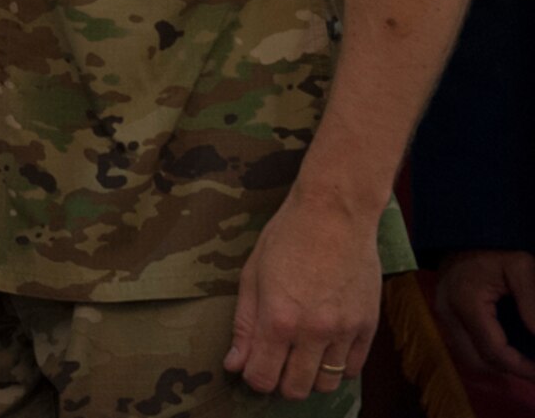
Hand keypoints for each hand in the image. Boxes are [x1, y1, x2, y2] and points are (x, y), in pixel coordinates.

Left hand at [223, 188, 381, 398]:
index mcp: (278, 319)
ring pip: (326, 384)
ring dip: (310, 377)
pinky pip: (352, 368)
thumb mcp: (252, 276)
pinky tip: (324, 348)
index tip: (252, 367)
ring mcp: (344, 331)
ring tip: (301, 355)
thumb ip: (244, 325)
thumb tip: (234, 364)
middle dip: (281, 382)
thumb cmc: (286, 237)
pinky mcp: (368, 326)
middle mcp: (313, 332)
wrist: (334, 214)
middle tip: (276, 363)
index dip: (254, 378)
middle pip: (296, 389)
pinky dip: (336, 366)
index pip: (263, 378)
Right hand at [435, 250, 534, 380]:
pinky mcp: (444, 313)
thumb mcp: (522, 268)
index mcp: (465, 302)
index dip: (520, 367)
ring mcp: (443, 314)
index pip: (492, 350)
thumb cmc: (495, 247)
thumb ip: (533, 304)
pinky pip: (464, 344)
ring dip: (496, 362)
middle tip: (533, 367)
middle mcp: (448, 313)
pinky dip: (486, 352)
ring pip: (468, 356)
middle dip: (508, 369)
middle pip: (477, 360)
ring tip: (523, 359)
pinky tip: (507, 346)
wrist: (464, 230)